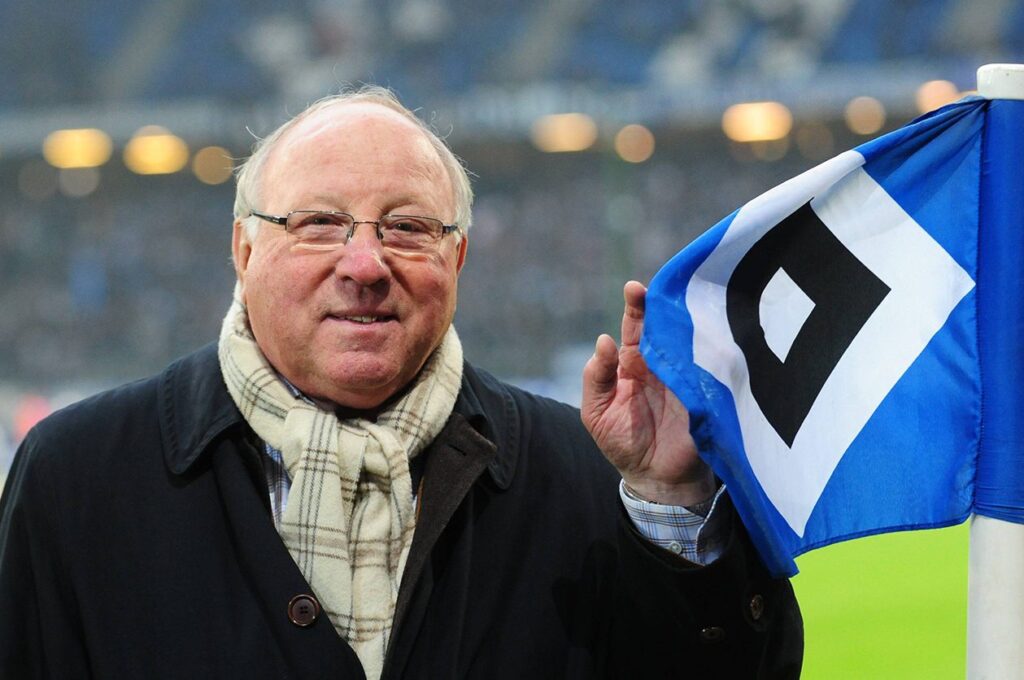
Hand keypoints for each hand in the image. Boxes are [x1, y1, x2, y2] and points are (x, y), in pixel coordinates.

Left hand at [581, 281, 714, 506]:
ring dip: (689, 323)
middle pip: (666, 326)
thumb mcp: (597, 412)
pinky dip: (710, 353)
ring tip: (685, 302)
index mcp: (634, 363)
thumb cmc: (623, 443)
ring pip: (690, 341)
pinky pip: (710, 368)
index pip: (635, 327)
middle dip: (664, 304)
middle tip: (663, 287)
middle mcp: (662, 363)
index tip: (634, 288)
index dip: (636, 306)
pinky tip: (709, 335)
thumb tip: (604, 341)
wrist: (656, 479)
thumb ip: (596, 378)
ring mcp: (687, 376)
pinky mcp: (707, 393)